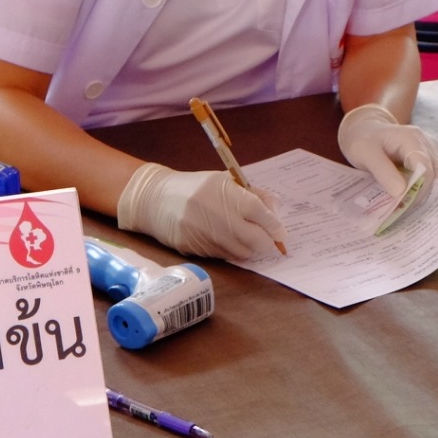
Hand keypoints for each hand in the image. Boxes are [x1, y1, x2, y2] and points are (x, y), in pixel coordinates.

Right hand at [117, 163, 287, 259]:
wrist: (156, 199)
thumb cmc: (196, 187)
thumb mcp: (225, 181)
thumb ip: (253, 194)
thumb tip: (276, 211)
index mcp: (225, 193)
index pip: (260, 213)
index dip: (275, 226)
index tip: (281, 232)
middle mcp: (216, 216)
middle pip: (255, 239)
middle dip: (267, 242)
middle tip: (269, 240)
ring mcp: (205, 235)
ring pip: (241, 253)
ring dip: (250, 249)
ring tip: (247, 239)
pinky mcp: (195, 249)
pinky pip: (224, 257)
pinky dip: (233, 252)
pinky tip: (229, 241)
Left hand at [337, 104, 437, 198]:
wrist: (365, 130)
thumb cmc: (363, 141)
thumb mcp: (365, 154)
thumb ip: (383, 172)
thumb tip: (401, 192)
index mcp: (412, 139)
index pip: (425, 170)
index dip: (418, 190)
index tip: (402, 206)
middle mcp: (427, 143)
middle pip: (435, 176)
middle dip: (420, 195)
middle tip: (401, 209)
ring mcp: (431, 151)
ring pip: (437, 179)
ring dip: (423, 194)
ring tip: (404, 205)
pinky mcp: (430, 159)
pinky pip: (433, 178)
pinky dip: (422, 190)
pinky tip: (408, 198)